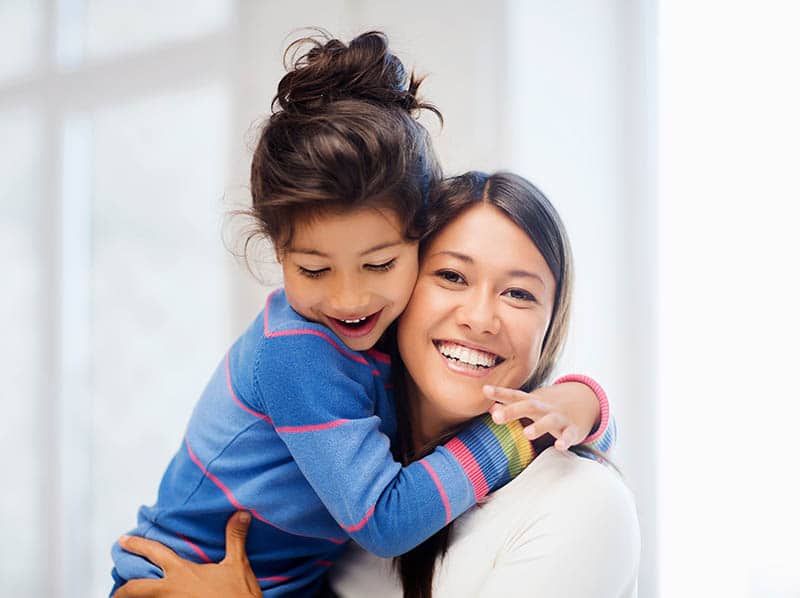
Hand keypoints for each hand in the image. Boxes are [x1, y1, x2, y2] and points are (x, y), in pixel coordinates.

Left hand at [113, 512, 261, 597]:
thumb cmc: (237, 594)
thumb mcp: (238, 564)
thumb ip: (235, 539)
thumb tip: (241, 513)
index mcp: (183, 572)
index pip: (155, 552)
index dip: (137, 545)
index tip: (124, 540)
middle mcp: (171, 590)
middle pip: (136, 589)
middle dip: (122, 590)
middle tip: (116, 589)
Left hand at [484, 382, 599, 450]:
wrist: (584, 403)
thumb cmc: (548, 408)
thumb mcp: (530, 405)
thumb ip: (511, 407)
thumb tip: (491, 408)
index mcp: (532, 401)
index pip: (514, 395)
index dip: (499, 393)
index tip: (485, 390)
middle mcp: (545, 407)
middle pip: (529, 406)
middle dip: (512, 411)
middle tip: (496, 417)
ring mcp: (560, 417)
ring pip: (549, 421)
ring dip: (538, 426)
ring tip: (527, 434)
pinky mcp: (573, 429)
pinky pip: (569, 435)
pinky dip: (565, 441)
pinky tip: (559, 446)